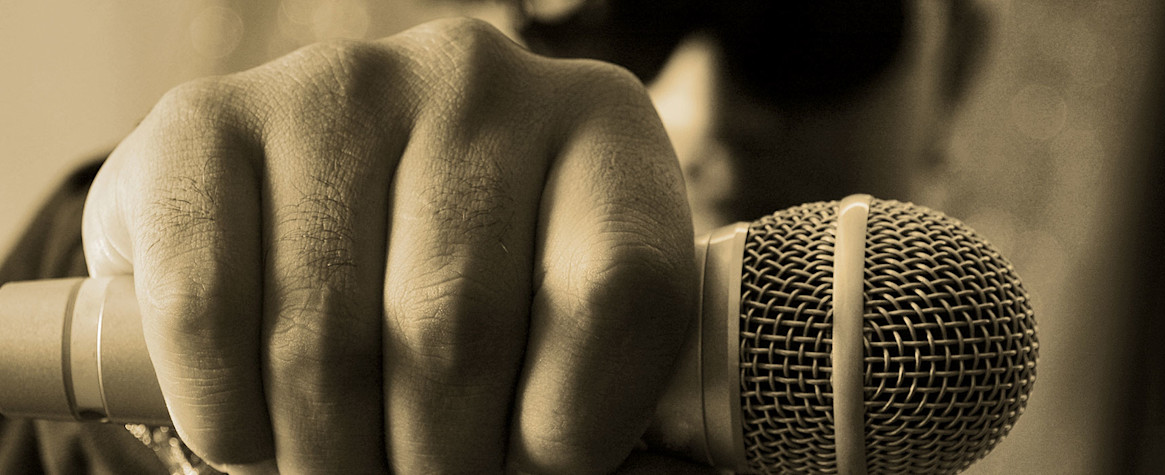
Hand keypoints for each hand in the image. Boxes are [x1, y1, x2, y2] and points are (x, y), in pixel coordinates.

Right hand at [82, 18, 701, 473]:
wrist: (288, 220)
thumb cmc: (459, 296)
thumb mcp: (557, 327)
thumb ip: (586, 392)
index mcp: (600, 126)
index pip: (625, 289)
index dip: (575, 424)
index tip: (532, 464)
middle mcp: (476, 79)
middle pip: (461, 328)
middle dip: (439, 460)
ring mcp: (337, 87)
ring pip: (330, 340)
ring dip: (333, 455)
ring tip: (346, 466)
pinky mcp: (202, 119)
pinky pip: (204, 312)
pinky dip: (228, 418)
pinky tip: (254, 432)